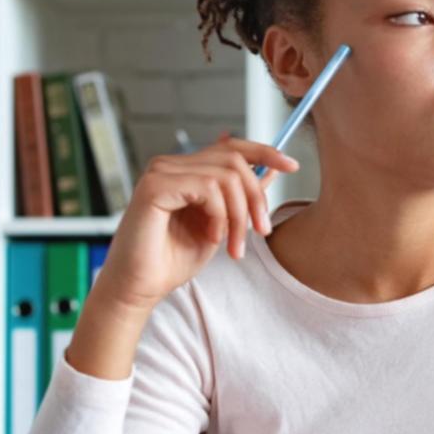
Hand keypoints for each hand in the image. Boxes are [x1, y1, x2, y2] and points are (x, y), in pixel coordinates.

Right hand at [93, 132, 299, 312]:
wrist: (141, 287)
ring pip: (226, 175)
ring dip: (239, 214)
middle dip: (255, 197)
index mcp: (186, 170)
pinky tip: (211, 237)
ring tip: (233, 245)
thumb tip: (272, 170)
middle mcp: (171, 165)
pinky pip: (207, 188)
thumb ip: (241, 197)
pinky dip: (218, 215)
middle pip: (235, 160)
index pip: (231, 146)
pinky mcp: (154, 186)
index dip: (265, 151)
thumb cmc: (173, 260)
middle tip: (261, 231)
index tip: (292, 166)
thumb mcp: (222, 225)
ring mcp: (161, 172)